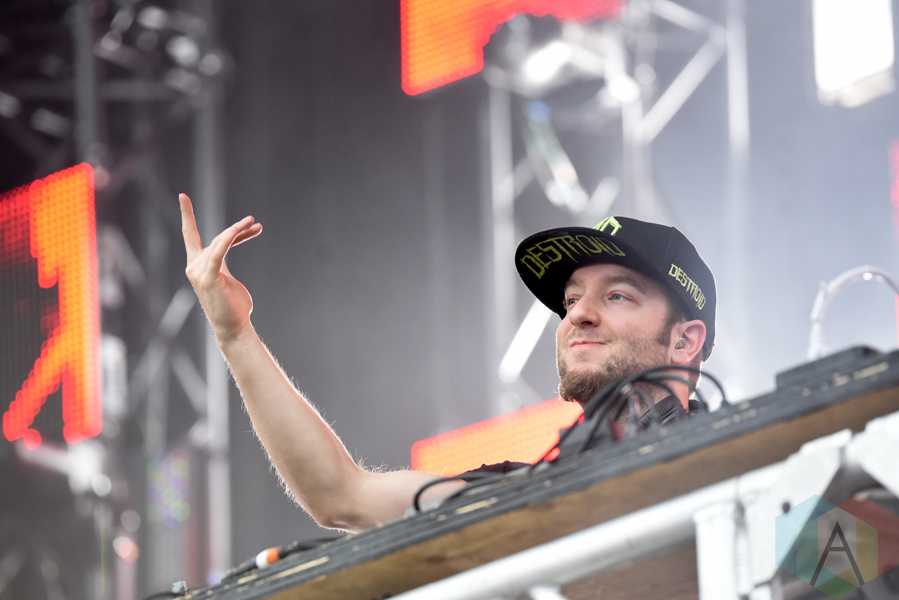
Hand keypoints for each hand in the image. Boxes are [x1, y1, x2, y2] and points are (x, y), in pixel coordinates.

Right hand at [180, 193, 262, 340]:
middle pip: (216, 238)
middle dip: (237, 229)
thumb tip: (228, 246)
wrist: (234, 327)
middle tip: (254, 221)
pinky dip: (228, 239)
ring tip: (255, 224)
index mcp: (198, 265)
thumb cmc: (233, 305)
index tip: (183, 196)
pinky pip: (218, 253)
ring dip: (238, 231)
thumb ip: (223, 262)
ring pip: (220, 243)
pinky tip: (238, 230)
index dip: (187, 215)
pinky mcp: (209, 278)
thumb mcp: (228, 277)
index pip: (191, 235)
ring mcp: (199, 272)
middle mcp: (194, 266)